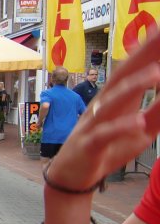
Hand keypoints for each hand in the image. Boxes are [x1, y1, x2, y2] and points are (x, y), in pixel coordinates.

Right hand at [49, 30, 159, 189]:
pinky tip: (137, 122)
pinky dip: (120, 128)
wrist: (72, 176)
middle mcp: (103, 105)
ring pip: (112, 102)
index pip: (135, 67)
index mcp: (118, 98)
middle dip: (143, 54)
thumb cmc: (107, 149)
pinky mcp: (88, 145)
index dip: (150, 47)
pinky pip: (104, 134)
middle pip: (122, 75)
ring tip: (158, 73)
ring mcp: (93, 124)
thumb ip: (159, 110)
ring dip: (135, 86)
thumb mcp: (141, 130)